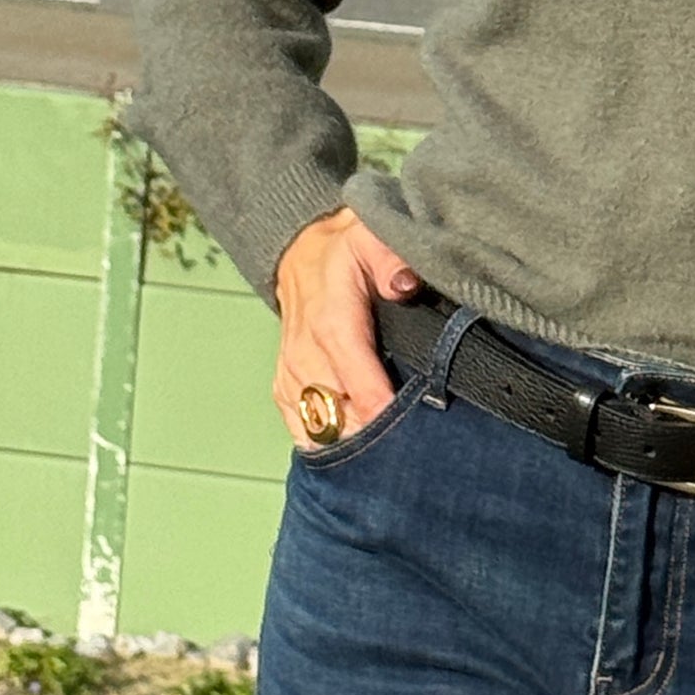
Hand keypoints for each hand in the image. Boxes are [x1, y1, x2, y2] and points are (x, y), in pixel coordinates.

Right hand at [273, 206, 425, 447]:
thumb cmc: (344, 249)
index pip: (359, 383)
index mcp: (332, 324)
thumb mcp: (371, 238)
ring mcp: (292, 373)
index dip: (384, 411)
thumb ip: (390, 259)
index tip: (409, 427)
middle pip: (339, 415)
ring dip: (350, 442)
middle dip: (373, 434)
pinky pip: (299, 427)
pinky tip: (349, 452)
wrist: (301, 252)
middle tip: (409, 447)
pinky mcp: (285, 385)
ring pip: (318, 428)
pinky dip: (323, 444)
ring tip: (385, 456)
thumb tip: (404, 284)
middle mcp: (306, 355)